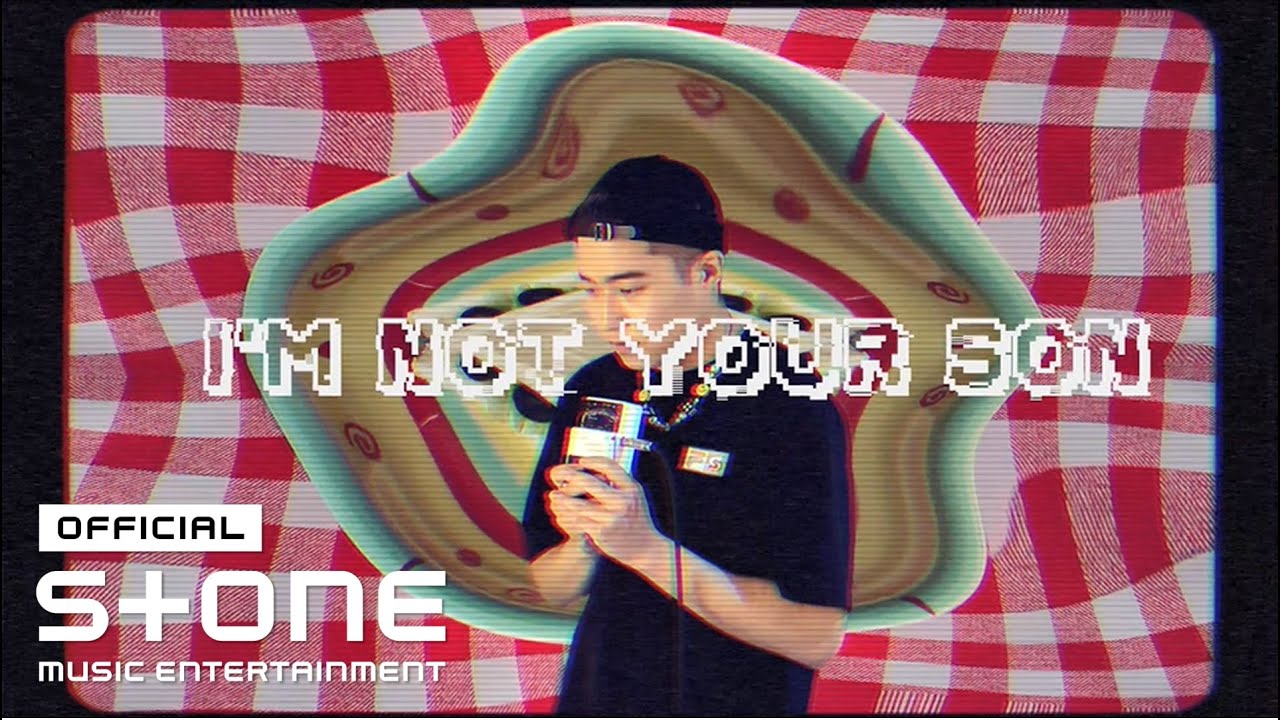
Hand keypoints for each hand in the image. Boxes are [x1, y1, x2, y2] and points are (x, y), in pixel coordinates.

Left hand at [547, 457, 665, 567]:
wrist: (645, 547)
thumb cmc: (637, 519)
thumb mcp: (634, 495)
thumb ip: (619, 481)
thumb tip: (597, 465)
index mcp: (631, 488)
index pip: (608, 466)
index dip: (592, 461)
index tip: (580, 462)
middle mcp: (622, 501)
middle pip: (588, 482)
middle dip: (570, 476)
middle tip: (558, 475)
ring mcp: (611, 517)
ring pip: (578, 505)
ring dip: (563, 499)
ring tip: (554, 496)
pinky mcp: (602, 532)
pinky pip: (578, 521)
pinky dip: (567, 517)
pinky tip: (561, 515)